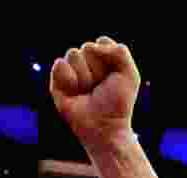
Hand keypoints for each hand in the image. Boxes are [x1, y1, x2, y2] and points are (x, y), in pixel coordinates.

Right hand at [50, 37, 140, 151]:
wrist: (104, 126)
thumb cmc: (118, 103)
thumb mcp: (129, 74)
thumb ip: (119, 51)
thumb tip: (90, 46)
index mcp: (103, 59)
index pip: (102, 42)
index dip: (109, 59)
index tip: (114, 77)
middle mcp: (86, 63)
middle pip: (87, 47)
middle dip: (97, 69)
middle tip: (100, 87)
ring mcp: (71, 71)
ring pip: (73, 54)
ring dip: (84, 76)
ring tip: (87, 92)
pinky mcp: (57, 81)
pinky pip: (59, 64)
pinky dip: (69, 78)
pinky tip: (75, 92)